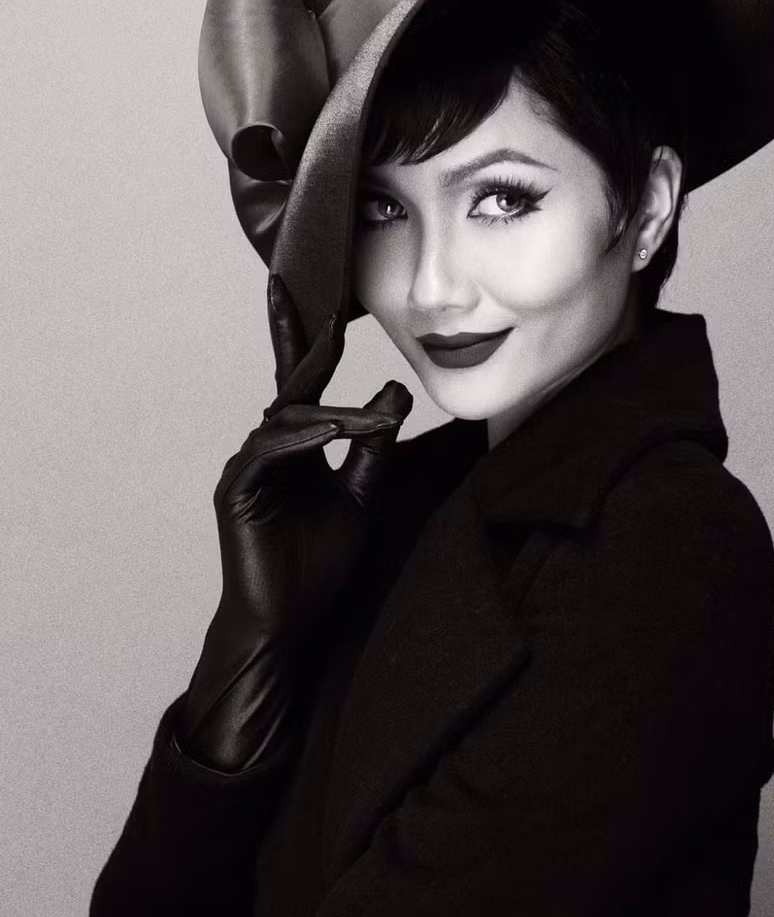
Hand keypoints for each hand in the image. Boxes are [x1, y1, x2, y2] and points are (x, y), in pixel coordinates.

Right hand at [175, 274, 412, 771]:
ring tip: (372, 420)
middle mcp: (269, 450)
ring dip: (331, 411)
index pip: (304, 382)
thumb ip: (374, 447)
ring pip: (287, 418)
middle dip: (291, 335)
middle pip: (286, 383)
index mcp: (297, 447)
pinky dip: (301, 438)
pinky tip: (331, 432)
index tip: (317, 292)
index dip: (307, 338)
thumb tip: (394, 391)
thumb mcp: (362, 498)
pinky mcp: (237, 492)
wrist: (290, 624)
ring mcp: (249, 468)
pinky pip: (269, 451)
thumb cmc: (319, 568)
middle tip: (300, 292)